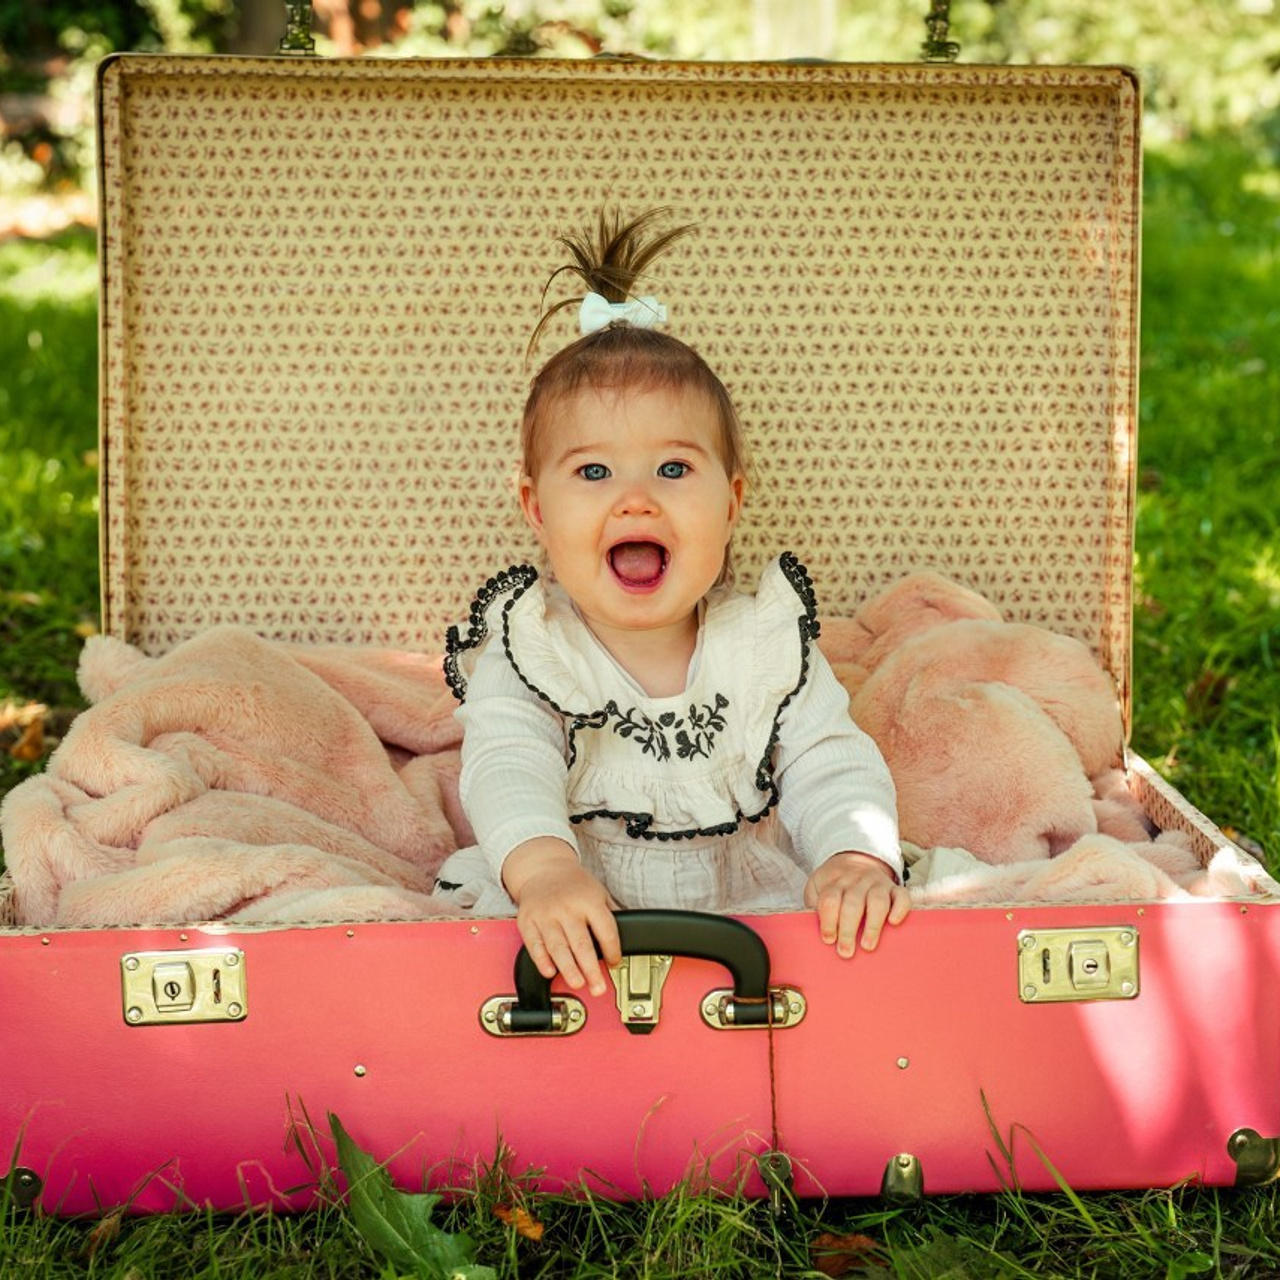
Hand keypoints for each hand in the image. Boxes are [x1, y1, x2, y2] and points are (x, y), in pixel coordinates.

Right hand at [502, 838, 620, 995]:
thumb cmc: (574, 885)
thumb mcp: (599, 892)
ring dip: (568, 969)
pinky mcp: (528, 922)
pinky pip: (534, 945)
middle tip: (598, 988)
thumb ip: (612, 913)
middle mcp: (567, 908)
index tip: (614, 963)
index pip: (605, 930)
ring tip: (578, 982)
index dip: (613, 950)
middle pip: (581, 943)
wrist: (542, 869)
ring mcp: (546, 915)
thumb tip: (632, 934)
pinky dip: (542, 961)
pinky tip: (550, 972)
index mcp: (589, 900)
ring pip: (558, 947)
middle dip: (591, 969)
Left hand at [804, 852, 909, 957]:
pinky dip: (900, 908)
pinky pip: (902, 895)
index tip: (828, 939)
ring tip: (867, 945)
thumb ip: (812, 906)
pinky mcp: (894, 888)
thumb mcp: (815, 888)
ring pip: (877, 901)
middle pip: (852, 904)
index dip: (828, 921)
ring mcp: (877, 883)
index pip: (830, 900)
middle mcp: (856, 881)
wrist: (854, 858)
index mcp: (834, 882)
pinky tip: (893, 922)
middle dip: (848, 930)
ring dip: (872, 925)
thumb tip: (810, 932)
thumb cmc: (832, 883)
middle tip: (846, 951)